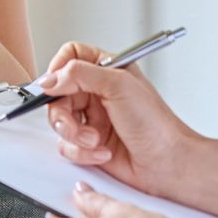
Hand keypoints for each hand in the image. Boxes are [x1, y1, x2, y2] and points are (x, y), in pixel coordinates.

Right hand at [38, 41, 201, 196]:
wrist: (167, 162)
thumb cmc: (155, 123)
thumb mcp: (118, 85)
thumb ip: (80, 75)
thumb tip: (51, 79)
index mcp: (107, 70)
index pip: (71, 56)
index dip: (58, 69)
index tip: (55, 85)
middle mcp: (97, 92)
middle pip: (57, 93)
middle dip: (63, 113)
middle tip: (72, 123)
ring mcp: (92, 118)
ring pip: (59, 121)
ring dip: (74, 134)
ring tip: (94, 140)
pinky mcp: (89, 143)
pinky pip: (67, 146)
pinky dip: (82, 152)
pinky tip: (103, 152)